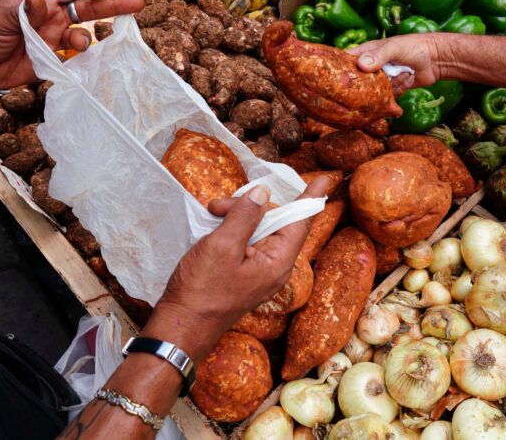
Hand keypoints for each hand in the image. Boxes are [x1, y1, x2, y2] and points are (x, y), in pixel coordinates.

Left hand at [0, 0, 143, 89]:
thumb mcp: (1, 17)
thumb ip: (26, 9)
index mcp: (40, 1)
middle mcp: (52, 17)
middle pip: (87, 9)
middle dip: (112, 6)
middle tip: (137, 4)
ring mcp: (54, 39)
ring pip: (83, 35)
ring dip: (86, 38)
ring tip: (79, 44)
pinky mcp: (54, 60)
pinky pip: (76, 58)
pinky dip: (82, 59)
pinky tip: (78, 60)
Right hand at [144, 177, 328, 360]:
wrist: (182, 325)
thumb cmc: (203, 290)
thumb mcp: (222, 246)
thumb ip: (245, 217)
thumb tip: (263, 193)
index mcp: (278, 262)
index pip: (300, 223)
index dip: (310, 199)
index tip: (324, 180)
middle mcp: (275, 266)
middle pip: (276, 222)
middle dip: (251, 206)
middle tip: (220, 204)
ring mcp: (260, 270)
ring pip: (259, 229)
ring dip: (237, 216)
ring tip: (213, 212)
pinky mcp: (245, 272)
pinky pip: (248, 242)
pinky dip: (233, 229)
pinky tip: (215, 223)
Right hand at [347, 34, 442, 95]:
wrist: (436, 59)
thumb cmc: (414, 46)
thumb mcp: (394, 47)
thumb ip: (378, 55)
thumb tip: (361, 65)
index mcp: (367, 53)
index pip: (347, 62)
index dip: (341, 70)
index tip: (340, 79)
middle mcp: (372, 67)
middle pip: (359, 82)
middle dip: (368, 85)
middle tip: (379, 82)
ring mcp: (382, 79)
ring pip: (375, 92)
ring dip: (391, 85)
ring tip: (404, 73)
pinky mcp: (392, 89)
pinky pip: (388, 96)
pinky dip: (399, 89)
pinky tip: (408, 78)